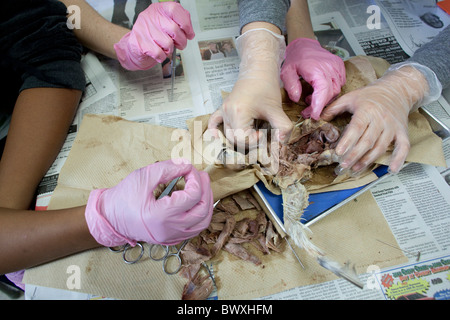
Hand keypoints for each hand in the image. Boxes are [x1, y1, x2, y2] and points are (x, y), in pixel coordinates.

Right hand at [85, 159, 212, 246]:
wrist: (110, 218)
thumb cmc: (123, 196)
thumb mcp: (143, 176)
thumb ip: (167, 168)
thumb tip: (187, 165)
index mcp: (161, 215)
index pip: (193, 196)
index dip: (195, 178)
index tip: (188, 168)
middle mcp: (169, 230)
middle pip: (203, 211)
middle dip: (206, 190)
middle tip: (202, 176)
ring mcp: (171, 237)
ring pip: (202, 223)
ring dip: (207, 204)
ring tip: (202, 188)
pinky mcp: (171, 239)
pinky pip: (194, 229)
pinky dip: (200, 215)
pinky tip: (195, 202)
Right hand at [114, 2, 194, 70]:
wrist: (134, 46)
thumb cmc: (153, 35)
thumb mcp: (166, 23)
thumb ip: (179, 22)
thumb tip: (190, 31)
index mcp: (159, 9)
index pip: (175, 10)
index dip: (185, 23)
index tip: (189, 33)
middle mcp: (151, 17)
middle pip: (174, 29)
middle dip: (181, 41)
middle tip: (179, 44)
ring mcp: (144, 29)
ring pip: (168, 43)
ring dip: (170, 50)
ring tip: (165, 47)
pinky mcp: (140, 43)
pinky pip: (159, 53)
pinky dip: (162, 56)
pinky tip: (159, 53)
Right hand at [208, 29, 292, 149]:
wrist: (258, 71)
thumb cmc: (267, 88)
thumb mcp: (277, 109)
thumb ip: (283, 127)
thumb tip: (281, 143)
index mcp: (239, 113)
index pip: (242, 139)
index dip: (255, 141)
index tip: (264, 132)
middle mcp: (228, 112)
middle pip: (234, 139)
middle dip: (248, 142)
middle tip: (260, 134)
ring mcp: (223, 110)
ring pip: (227, 134)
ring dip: (239, 138)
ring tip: (252, 133)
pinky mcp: (222, 108)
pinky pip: (213, 122)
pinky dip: (214, 130)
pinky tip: (216, 137)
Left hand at [280, 38, 345, 119]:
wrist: (304, 44)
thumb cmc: (296, 58)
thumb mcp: (286, 72)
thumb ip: (291, 85)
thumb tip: (297, 99)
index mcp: (316, 69)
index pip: (323, 91)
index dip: (319, 106)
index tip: (314, 116)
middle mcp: (329, 67)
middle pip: (330, 94)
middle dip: (319, 106)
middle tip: (307, 111)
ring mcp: (337, 67)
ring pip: (336, 90)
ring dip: (324, 98)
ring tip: (311, 97)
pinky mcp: (340, 67)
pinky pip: (340, 84)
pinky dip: (330, 91)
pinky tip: (319, 90)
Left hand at [321, 64, 433, 173]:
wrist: (397, 89)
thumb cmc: (370, 95)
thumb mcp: (350, 97)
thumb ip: (333, 108)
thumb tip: (316, 118)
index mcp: (367, 110)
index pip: (357, 128)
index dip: (348, 141)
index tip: (339, 152)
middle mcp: (381, 119)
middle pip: (367, 141)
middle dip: (354, 155)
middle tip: (343, 166)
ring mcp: (393, 127)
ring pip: (381, 147)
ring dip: (368, 160)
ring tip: (355, 169)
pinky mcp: (402, 132)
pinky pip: (404, 147)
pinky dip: (399, 159)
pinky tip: (392, 170)